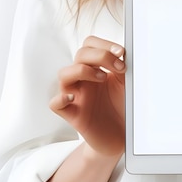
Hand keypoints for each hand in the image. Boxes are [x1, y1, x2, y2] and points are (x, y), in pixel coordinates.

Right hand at [49, 36, 126, 156]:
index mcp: (96, 68)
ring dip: (82, 70)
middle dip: (100, 55)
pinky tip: (73, 97)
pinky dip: (60, 98)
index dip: (103, 44)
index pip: (90, 45)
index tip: (122, 52)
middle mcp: (84, 79)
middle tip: (120, 67)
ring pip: (64, 74)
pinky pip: (55, 104)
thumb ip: (122, 66)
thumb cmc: (123, 107)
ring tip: (103, 78)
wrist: (123, 136)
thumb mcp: (126, 83)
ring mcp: (77, 96)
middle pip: (80, 54)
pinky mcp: (73, 115)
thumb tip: (126, 51)